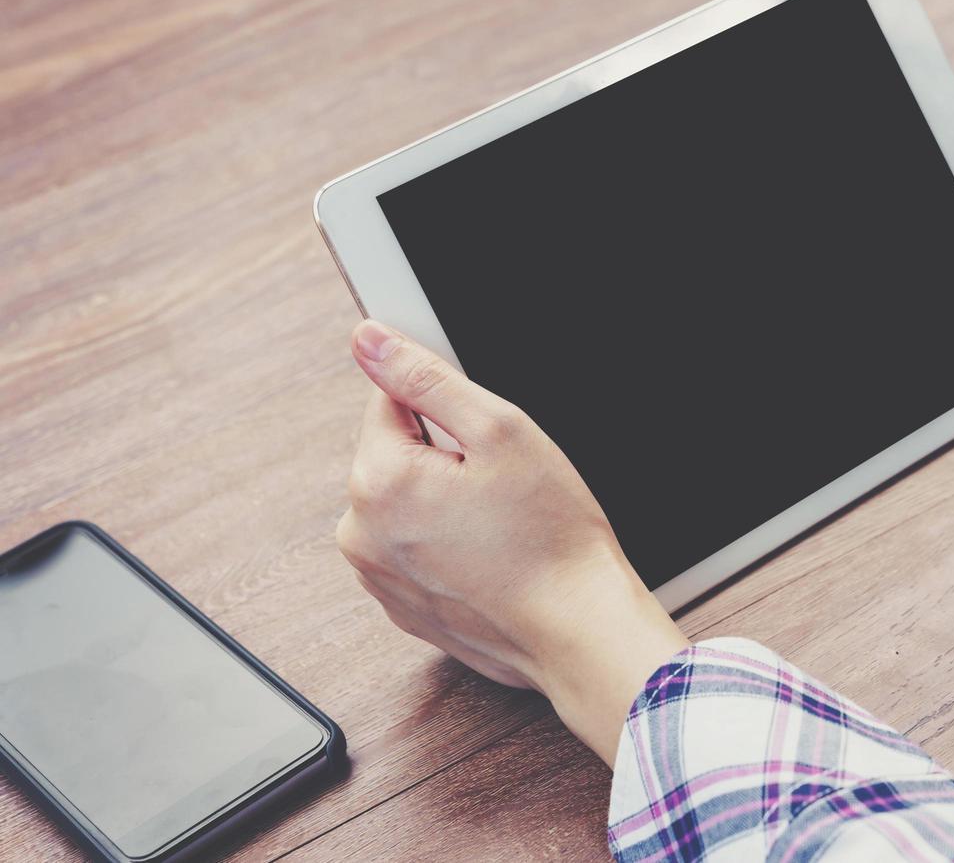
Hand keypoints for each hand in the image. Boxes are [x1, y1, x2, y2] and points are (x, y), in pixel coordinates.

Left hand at [335, 320, 688, 764]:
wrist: (576, 630)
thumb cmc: (550, 537)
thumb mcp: (499, 431)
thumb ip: (425, 378)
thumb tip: (369, 340)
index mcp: (378, 481)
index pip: (390, 400)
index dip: (445, 406)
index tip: (484, 433)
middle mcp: (361, 533)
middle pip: (396, 454)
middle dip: (445, 456)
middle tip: (502, 483)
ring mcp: (378, 576)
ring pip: (407, 502)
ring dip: (445, 500)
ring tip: (500, 523)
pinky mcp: (401, 605)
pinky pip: (416, 548)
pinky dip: (447, 543)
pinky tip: (492, 553)